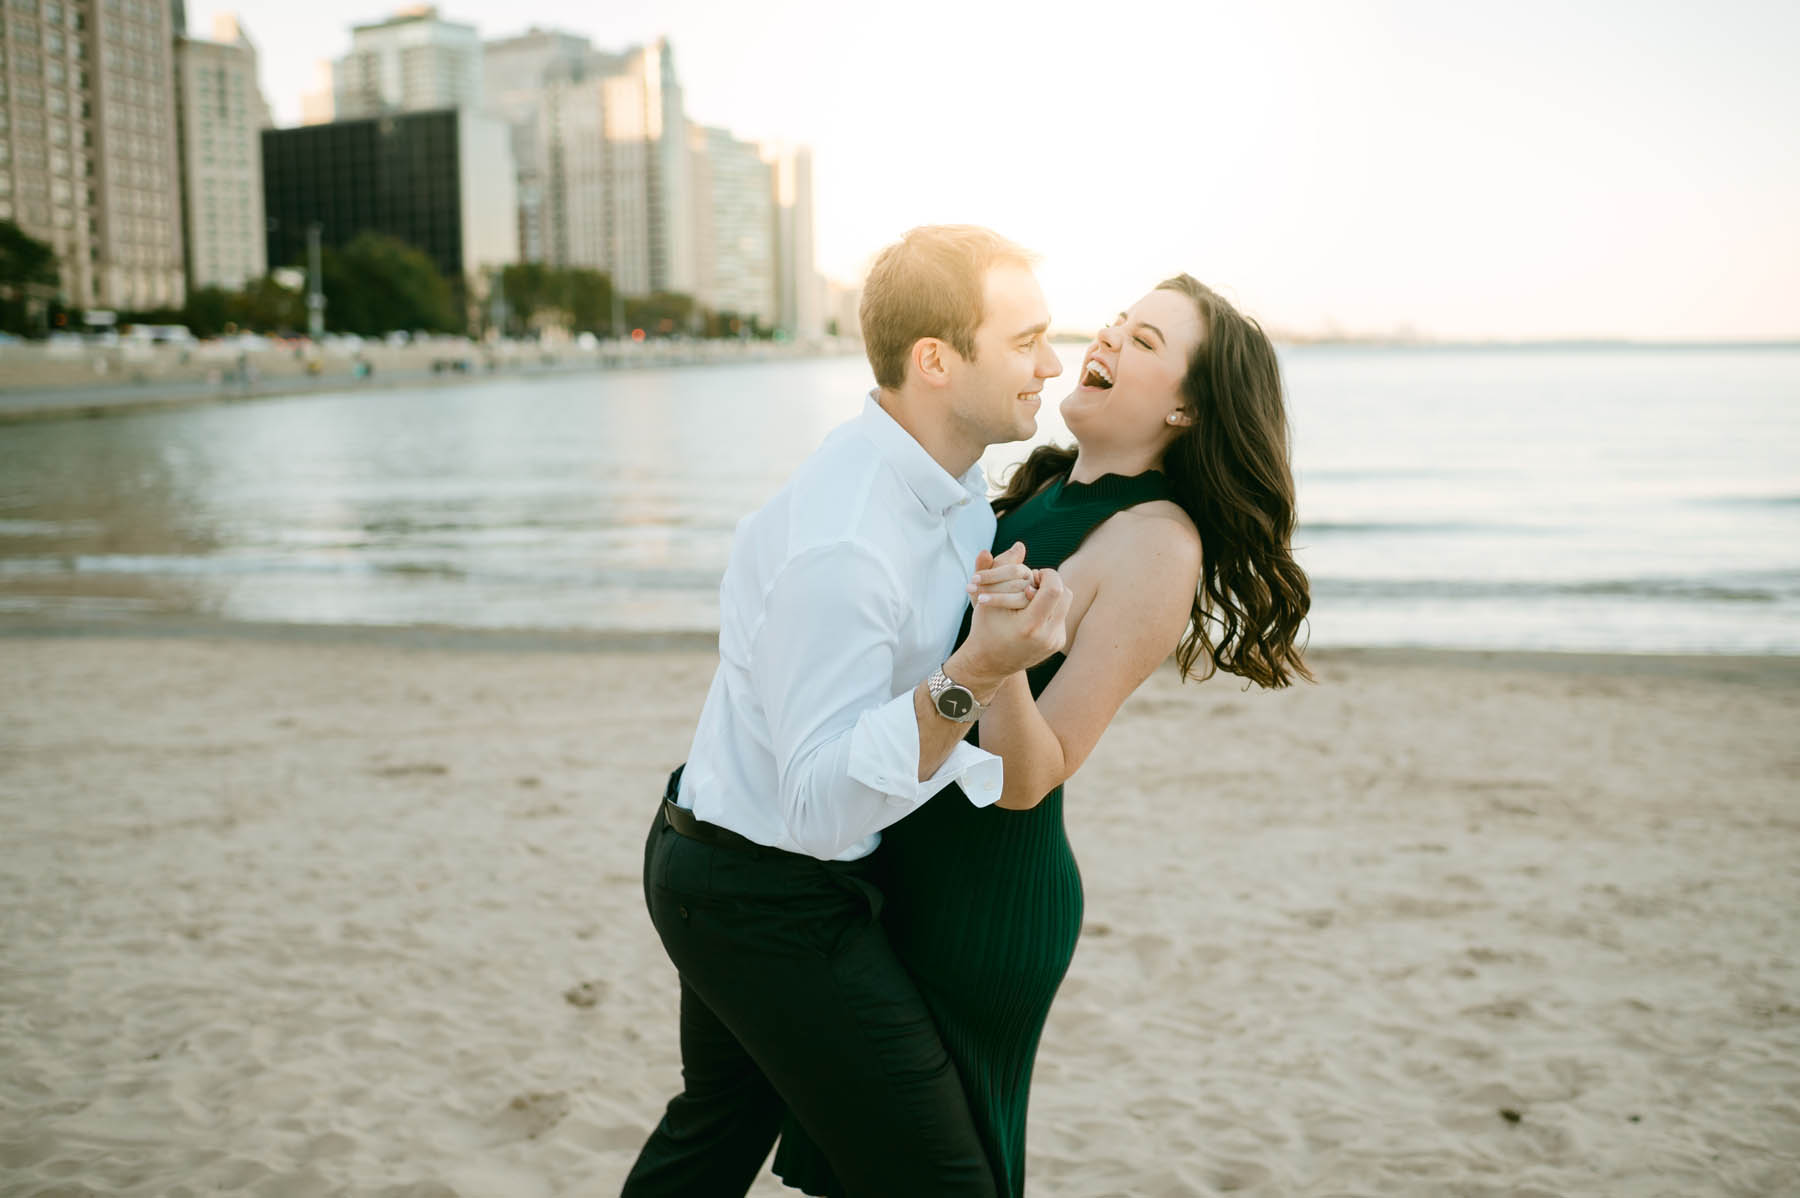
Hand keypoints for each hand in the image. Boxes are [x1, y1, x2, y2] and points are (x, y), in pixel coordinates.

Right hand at [955, 542, 1070, 683]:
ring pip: (1067, 603)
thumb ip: (1001, 569)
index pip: (1054, 589)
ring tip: (1034, 593)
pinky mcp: (1058, 644)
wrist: (989, 664)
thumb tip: (1019, 544)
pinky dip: (1051, 606)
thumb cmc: (984, 628)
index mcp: (1029, 626)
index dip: (1047, 574)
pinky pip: (1063, 614)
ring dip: (1053, 593)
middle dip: (1052, 582)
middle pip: (1065, 593)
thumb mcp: (987, 598)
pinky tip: (1035, 608)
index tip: (1034, 572)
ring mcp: (1055, 642)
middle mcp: (1047, 636)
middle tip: (1034, 581)